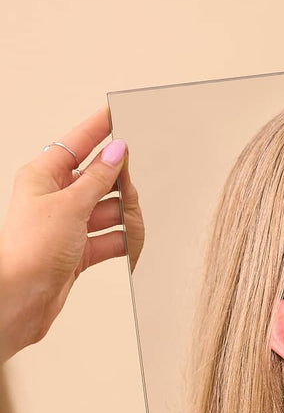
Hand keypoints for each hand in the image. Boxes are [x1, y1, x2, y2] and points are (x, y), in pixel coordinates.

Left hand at [0, 107, 142, 362]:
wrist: (22, 298)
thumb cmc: (30, 250)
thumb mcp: (70, 205)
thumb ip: (99, 179)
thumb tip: (118, 152)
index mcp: (43, 176)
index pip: (76, 144)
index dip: (98, 129)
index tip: (117, 114)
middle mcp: (55, 198)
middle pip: (100, 180)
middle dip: (121, 187)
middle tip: (131, 191)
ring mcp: (68, 225)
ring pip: (110, 211)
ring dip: (125, 219)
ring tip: (132, 226)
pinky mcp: (79, 250)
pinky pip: (110, 238)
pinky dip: (122, 242)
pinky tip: (130, 244)